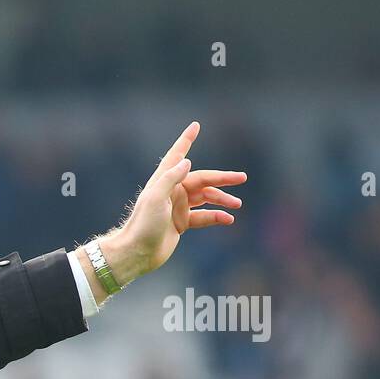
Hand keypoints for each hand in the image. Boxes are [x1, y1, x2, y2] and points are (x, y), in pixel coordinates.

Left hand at [101, 121, 245, 285]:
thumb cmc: (143, 224)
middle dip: (222, 178)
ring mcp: (178, 208)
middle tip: (242, 178)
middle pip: (202, 180)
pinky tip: (228, 219)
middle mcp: (172, 192)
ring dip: (222, 200)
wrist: (137, 253)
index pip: (177, 156)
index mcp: (164, 182)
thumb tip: (188, 161)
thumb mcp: (156, 199)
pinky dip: (216, 216)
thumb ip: (171, 178)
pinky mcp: (181, 223)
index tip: (195, 126)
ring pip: (205, 198)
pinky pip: (203, 217)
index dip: (186, 141)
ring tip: (237, 204)